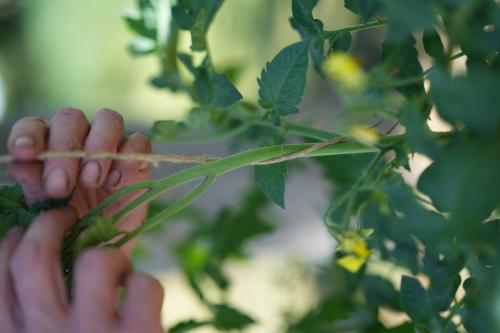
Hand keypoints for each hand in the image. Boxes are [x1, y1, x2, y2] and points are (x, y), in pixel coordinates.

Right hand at [0, 208, 163, 332]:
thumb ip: (43, 314)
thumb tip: (42, 271)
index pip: (0, 279)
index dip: (10, 246)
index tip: (23, 233)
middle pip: (34, 257)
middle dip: (49, 224)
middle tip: (66, 215)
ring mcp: (91, 332)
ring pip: (96, 260)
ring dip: (110, 256)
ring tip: (119, 273)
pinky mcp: (138, 332)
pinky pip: (143, 283)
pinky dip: (145, 285)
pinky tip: (142, 303)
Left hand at [7, 108, 150, 251]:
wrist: (103, 244)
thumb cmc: (70, 225)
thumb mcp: (46, 209)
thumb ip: (33, 184)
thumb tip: (20, 163)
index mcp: (47, 145)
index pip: (35, 126)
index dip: (29, 135)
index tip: (24, 153)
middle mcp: (78, 137)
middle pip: (71, 119)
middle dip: (64, 150)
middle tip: (61, 185)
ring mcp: (110, 144)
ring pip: (108, 119)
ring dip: (99, 147)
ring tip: (92, 181)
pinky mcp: (137, 156)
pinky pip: (138, 141)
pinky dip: (128, 158)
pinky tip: (117, 183)